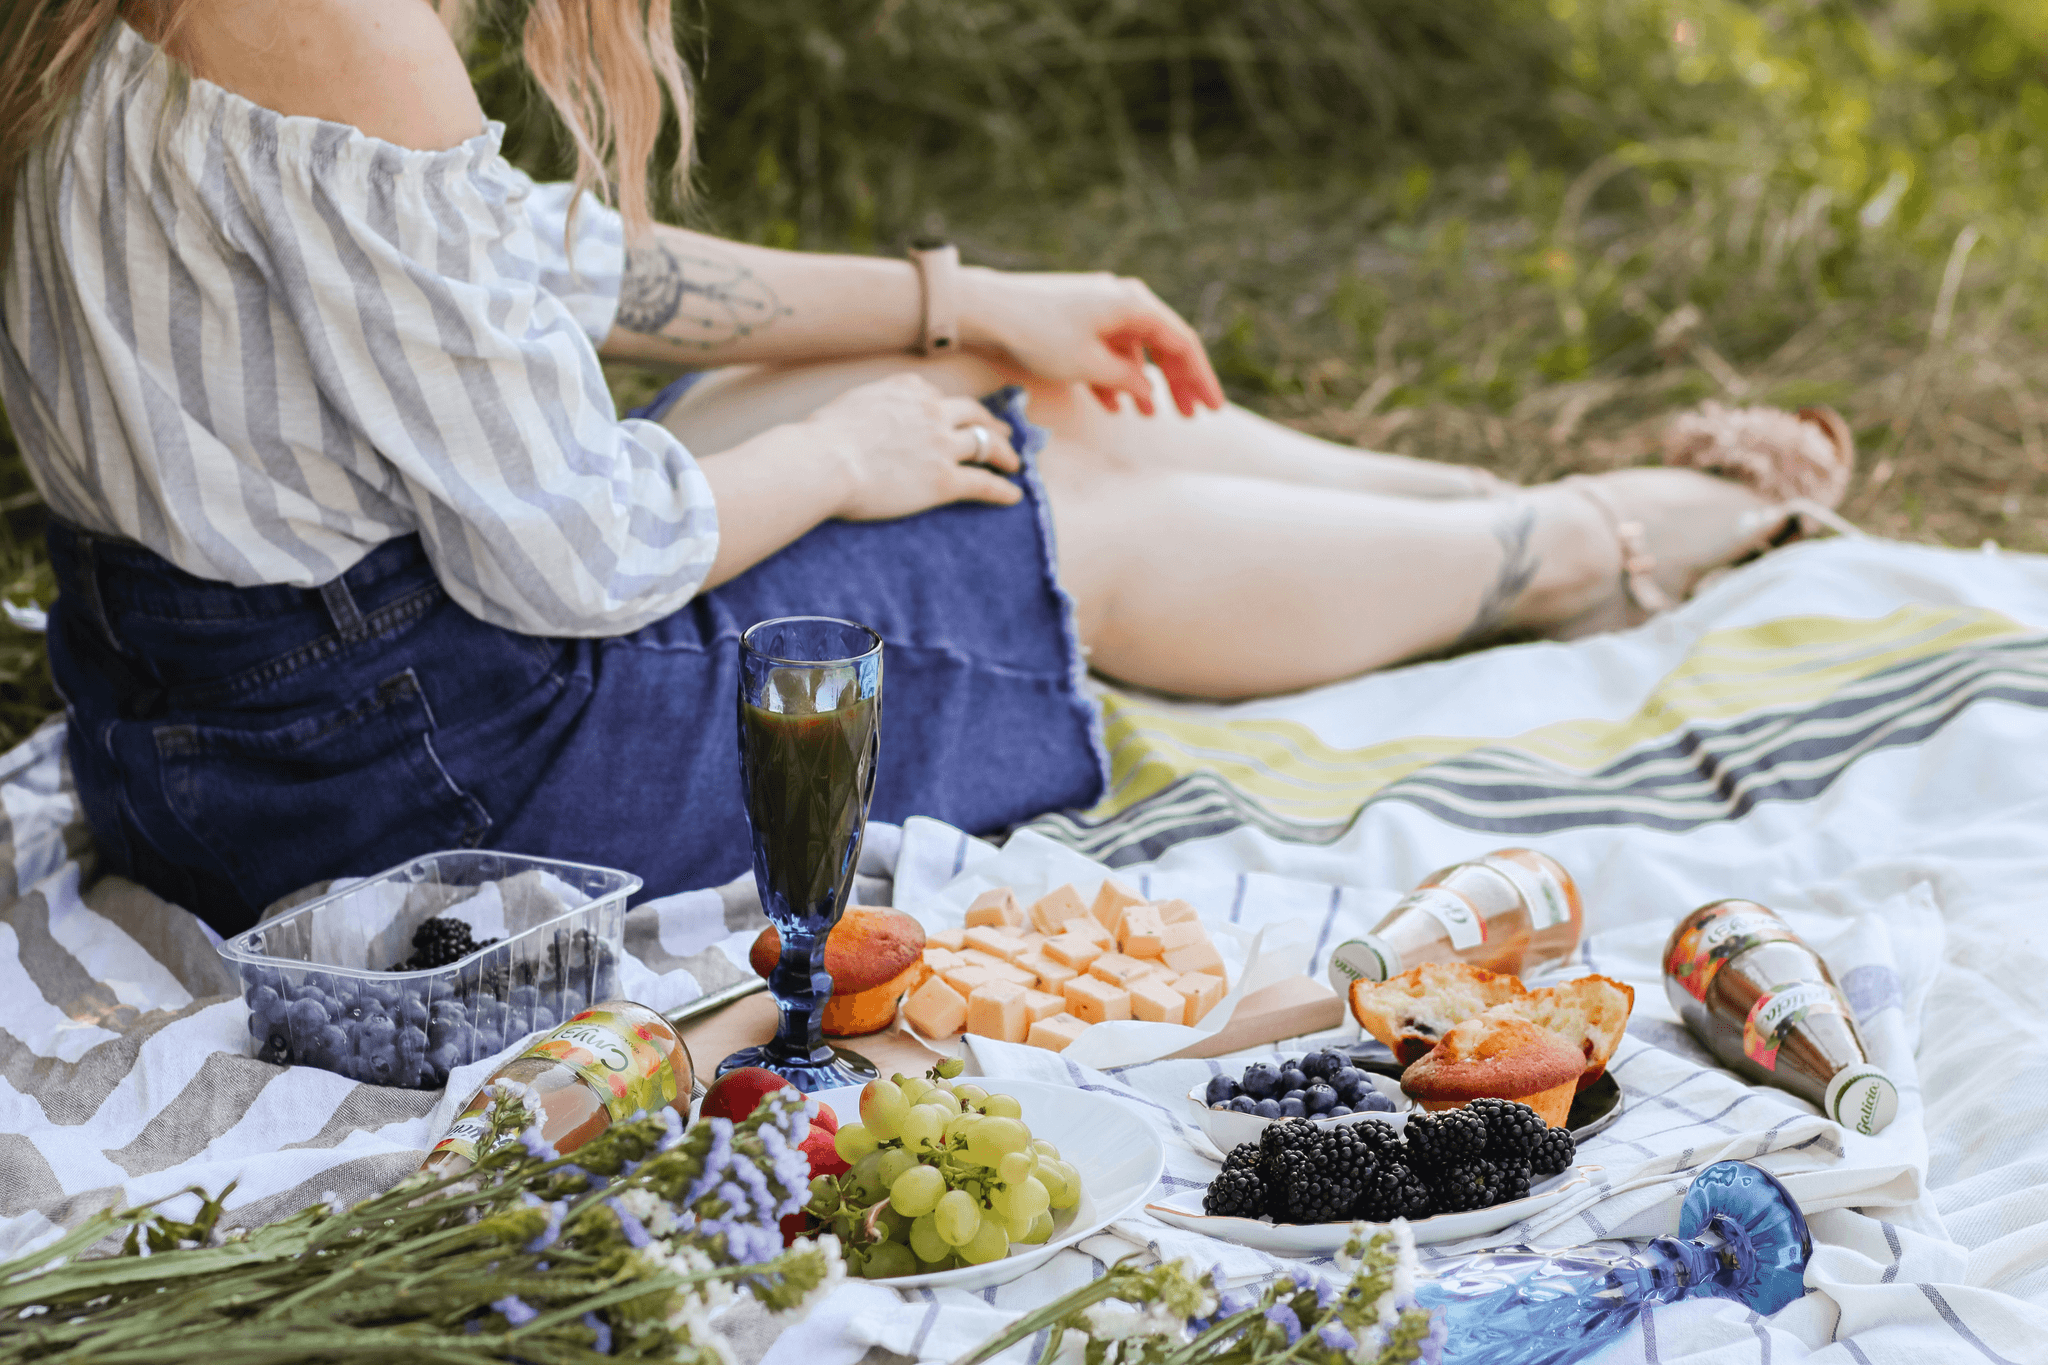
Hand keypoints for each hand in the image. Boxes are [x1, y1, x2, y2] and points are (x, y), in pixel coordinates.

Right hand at [803, 375, 1023, 520]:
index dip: (948, 409)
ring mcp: (942, 445)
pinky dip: (1003, 489)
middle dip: (990, 423)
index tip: (954, 418)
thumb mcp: (850, 403)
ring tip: (1014, 462)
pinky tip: (1014, 495)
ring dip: (1004, 453)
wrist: (825, 461)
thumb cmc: (822, 438)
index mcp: (908, 389)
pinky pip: (984, 482)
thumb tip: (870, 416)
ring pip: (986, 444)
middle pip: (973, 413)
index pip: (937, 396)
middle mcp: (932, 411)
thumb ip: (872, 404)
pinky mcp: (944, 479)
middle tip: (1002, 432)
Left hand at [960, 268, 1224, 418]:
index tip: (1213, 409)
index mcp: (1135, 305)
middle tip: (1192, 416)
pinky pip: (1108, 348)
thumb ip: (1127, 379)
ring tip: (1153, 416)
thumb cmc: (1039, 333)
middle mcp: (1123, 300)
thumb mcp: (1090, 364)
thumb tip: (1149, 391)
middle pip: (1163, 345)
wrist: (987, 309)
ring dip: (1144, 383)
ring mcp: (1100, 308)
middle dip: (1178, 383)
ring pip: (1134, 349)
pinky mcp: (1079, 318)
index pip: (1182, 344)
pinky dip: (1114, 375)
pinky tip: (1113, 405)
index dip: (1201, 379)